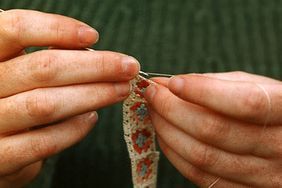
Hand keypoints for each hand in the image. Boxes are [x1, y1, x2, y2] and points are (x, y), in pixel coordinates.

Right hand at [0, 10, 138, 186]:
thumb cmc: (12, 101)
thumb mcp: (20, 73)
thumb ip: (44, 61)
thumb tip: (89, 51)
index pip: (15, 28)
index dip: (57, 29)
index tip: (93, 36)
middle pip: (43, 69)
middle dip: (96, 66)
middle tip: (128, 67)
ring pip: (46, 104)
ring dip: (94, 95)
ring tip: (121, 90)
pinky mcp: (1, 158)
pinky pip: (43, 142)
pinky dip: (74, 130)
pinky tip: (92, 118)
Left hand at [144, 71, 281, 186]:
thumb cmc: (267, 105)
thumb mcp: (253, 85)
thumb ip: (213, 83)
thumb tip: (168, 84)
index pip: (246, 103)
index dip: (204, 92)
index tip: (172, 82)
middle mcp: (280, 148)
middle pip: (214, 131)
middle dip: (172, 108)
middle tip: (153, 94)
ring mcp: (263, 176)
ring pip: (202, 156)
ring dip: (167, 130)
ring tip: (154, 112)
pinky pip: (199, 175)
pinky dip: (175, 153)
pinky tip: (166, 134)